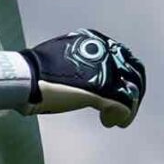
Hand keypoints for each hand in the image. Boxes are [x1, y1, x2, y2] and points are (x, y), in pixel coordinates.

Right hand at [20, 28, 145, 128]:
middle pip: (134, 71)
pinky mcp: (101, 91)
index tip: (120, 89)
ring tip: (118, 119)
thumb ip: (81, 60)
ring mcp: (104, 71)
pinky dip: (121, 117)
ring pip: (132, 90)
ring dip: (129, 107)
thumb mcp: (66, 55)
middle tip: (126, 107)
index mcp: (96, 40)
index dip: (124, 75)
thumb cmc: (40, 68)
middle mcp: (105, 51)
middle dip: (134, 90)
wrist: (28, 77)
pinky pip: (123, 106)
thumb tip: (85, 74)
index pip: (123, 56)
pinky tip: (108, 123)